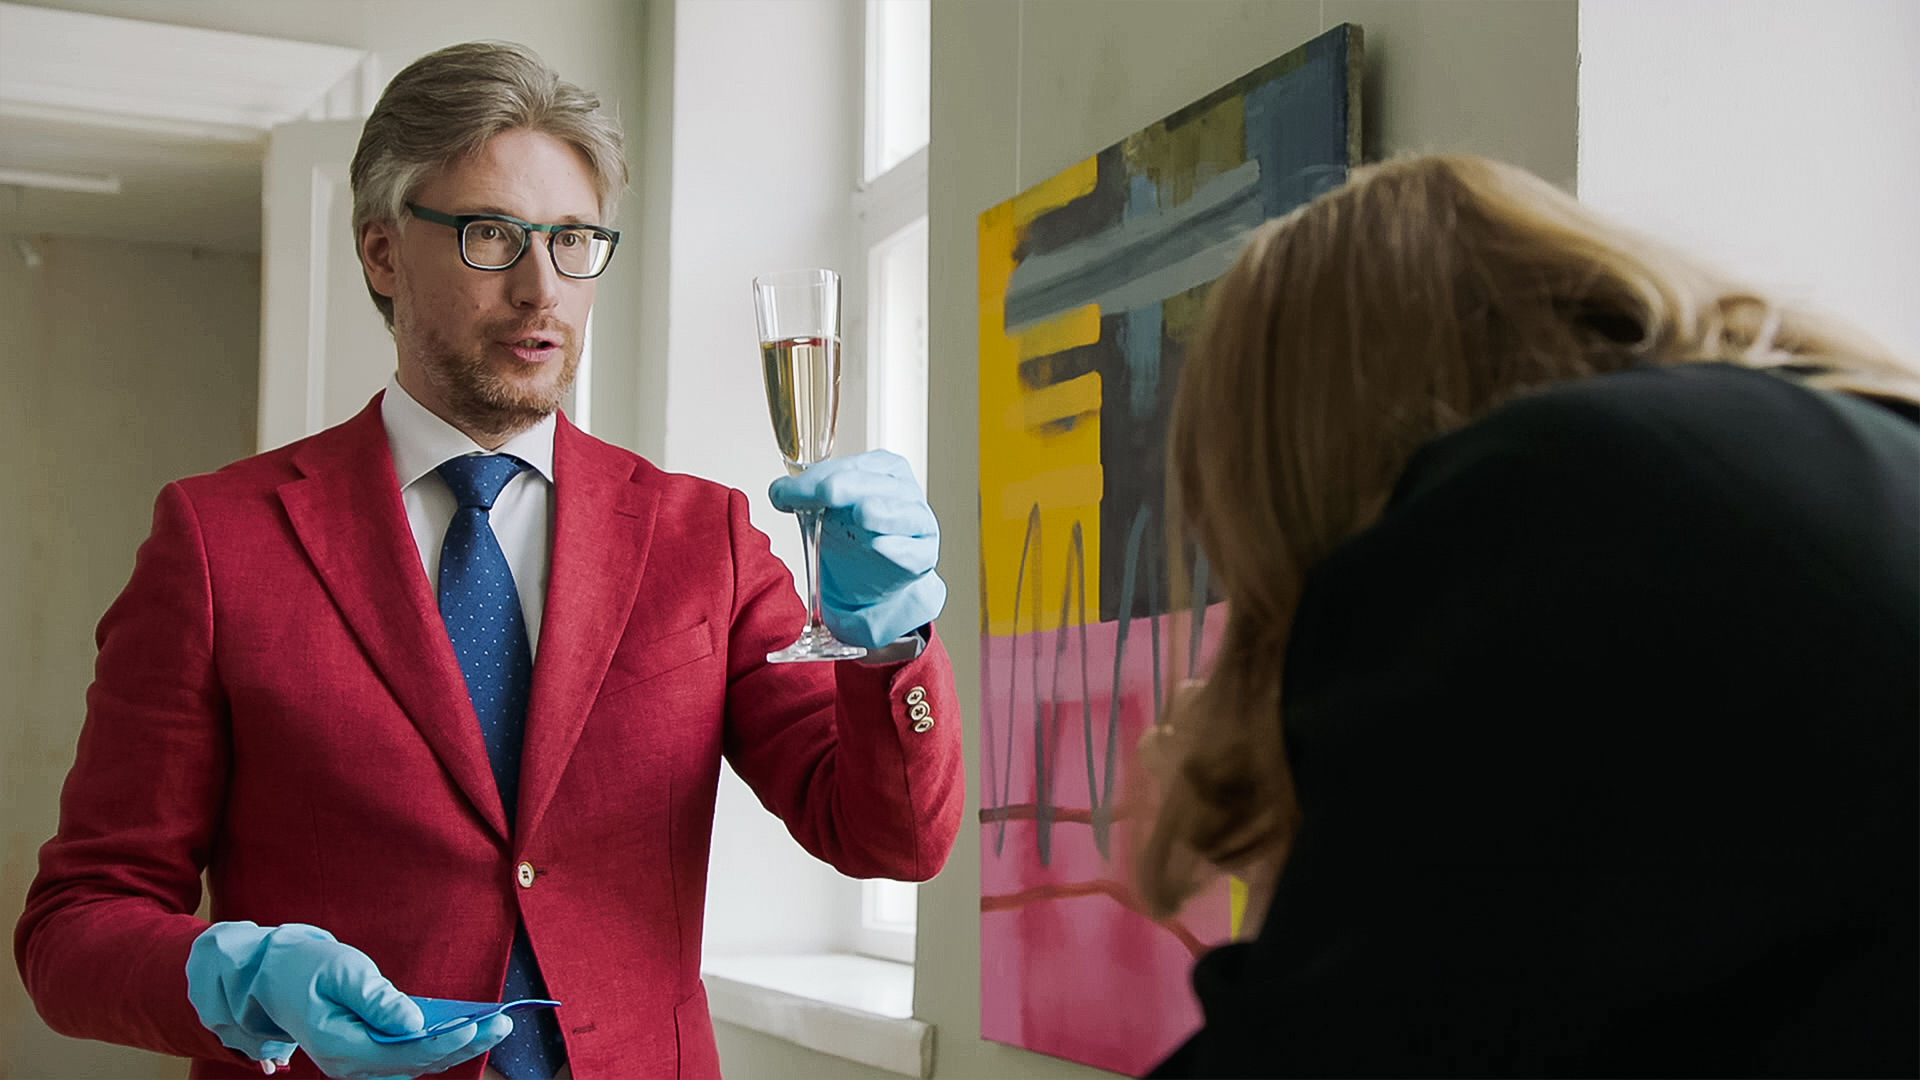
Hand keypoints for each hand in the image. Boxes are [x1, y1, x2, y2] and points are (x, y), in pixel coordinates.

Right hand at [186, 922, 510, 1079]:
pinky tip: (471, 1026)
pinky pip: (409, 1055)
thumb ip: (377, 998)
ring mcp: (357, 1064)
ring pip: (417, 1063)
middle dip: (464, 1044)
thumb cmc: (305, 967)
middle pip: (417, 1062)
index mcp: (338, 1046)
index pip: (401, 1052)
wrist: (270, 977)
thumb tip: (415, 1022)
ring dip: (458, 1046)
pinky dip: (441, 1043)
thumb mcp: (342, 971)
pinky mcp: (367, 1054)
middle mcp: (349, 1065)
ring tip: (498, 1024)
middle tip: (504, 1023)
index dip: (442, 1041)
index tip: (476, 1025)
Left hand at [769, 450, 946, 649]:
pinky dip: (895, 548)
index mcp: (883, 467)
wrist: (871, 579)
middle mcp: (903, 489)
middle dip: (837, 490)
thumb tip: (778, 491)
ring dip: (879, 513)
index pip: (847, 466)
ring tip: (862, 515)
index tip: (784, 494)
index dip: (812, 480)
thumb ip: (802, 494)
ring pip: (898, 512)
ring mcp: (918, 521)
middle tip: (816, 498)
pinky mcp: (923, 554)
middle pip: (868, 485)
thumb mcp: (824, 510)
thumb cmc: (852, 536)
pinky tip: (880, 546)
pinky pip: (911, 549)